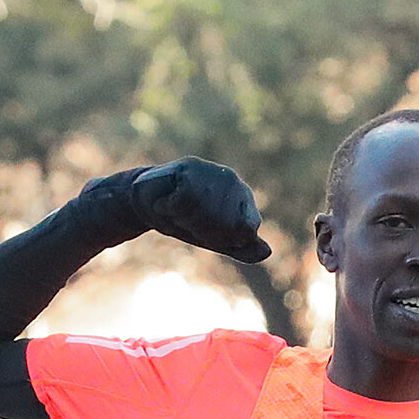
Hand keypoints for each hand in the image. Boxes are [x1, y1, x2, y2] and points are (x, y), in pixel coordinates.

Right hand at [122, 159, 269, 262]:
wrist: (150, 204)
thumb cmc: (187, 222)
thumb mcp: (218, 240)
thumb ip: (243, 248)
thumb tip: (267, 252)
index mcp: (244, 199)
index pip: (244, 231)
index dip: (223, 239)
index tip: (208, 235)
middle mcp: (233, 182)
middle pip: (224, 224)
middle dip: (201, 230)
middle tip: (189, 221)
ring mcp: (213, 172)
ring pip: (205, 212)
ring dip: (185, 219)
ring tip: (179, 210)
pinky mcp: (190, 166)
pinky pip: (183, 202)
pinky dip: (170, 208)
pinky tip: (168, 200)